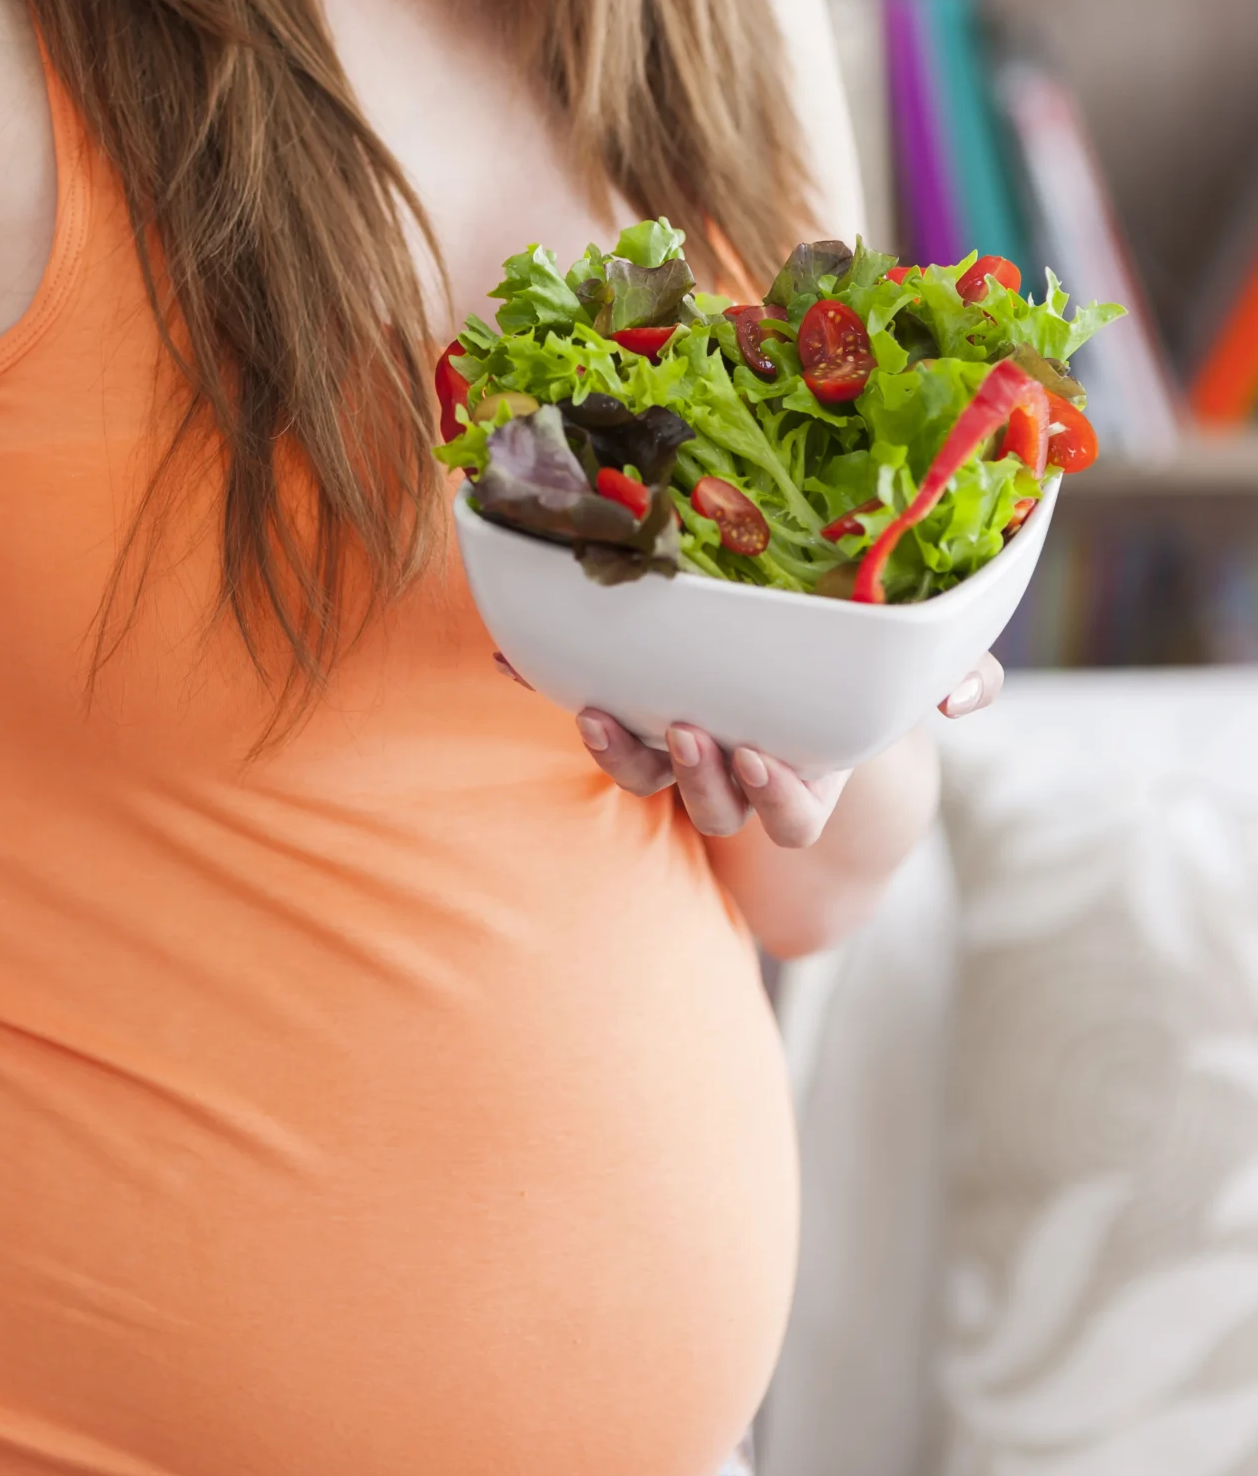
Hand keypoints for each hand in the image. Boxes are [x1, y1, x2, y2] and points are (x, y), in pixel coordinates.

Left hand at [568, 652, 1003, 850]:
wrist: (812, 677)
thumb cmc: (869, 682)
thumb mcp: (918, 674)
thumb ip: (959, 675)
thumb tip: (960, 696)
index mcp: (810, 773)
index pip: (792, 815)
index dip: (776, 797)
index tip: (760, 754)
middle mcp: (742, 776)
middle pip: (715, 807)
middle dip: (699, 778)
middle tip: (691, 732)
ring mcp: (684, 753)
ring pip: (647, 779)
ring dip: (622, 753)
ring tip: (601, 715)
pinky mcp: (635, 716)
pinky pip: (595, 716)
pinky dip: (553, 689)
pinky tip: (514, 660)